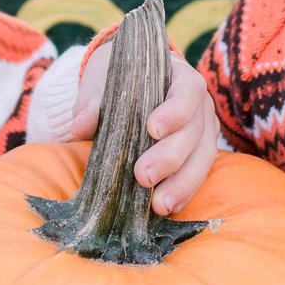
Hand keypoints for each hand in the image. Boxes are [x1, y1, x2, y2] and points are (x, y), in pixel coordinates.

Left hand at [70, 38, 222, 214]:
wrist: (133, 80)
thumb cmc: (121, 80)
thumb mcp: (103, 83)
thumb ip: (92, 102)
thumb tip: (81, 127)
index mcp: (180, 77)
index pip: (187, 91)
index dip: (174, 111)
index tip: (152, 129)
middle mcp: (200, 103)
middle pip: (194, 131)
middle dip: (170, 157)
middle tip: (143, 177)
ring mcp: (204, 128)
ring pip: (202, 157)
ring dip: (182, 183)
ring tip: (160, 205)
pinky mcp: (201, 151)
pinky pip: (199, 173)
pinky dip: (185, 191)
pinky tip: (169, 207)